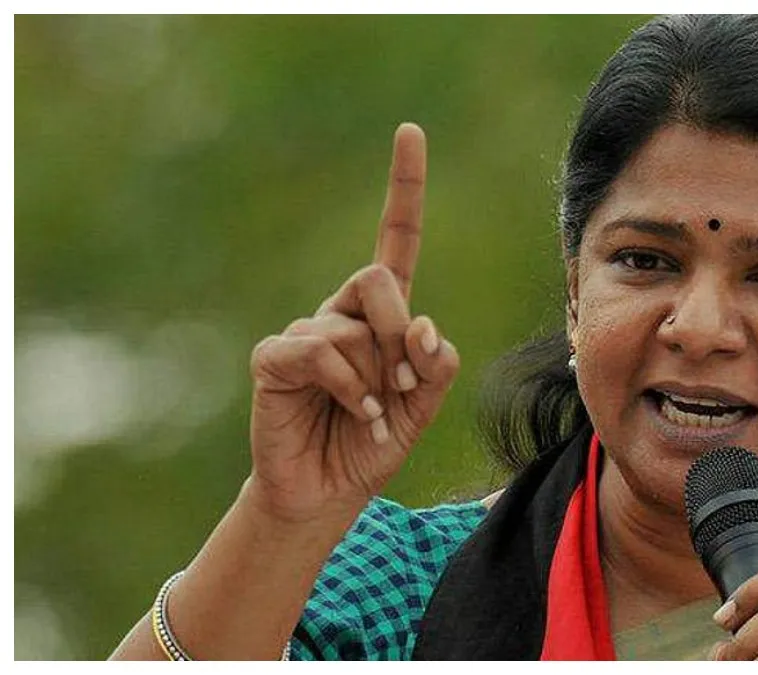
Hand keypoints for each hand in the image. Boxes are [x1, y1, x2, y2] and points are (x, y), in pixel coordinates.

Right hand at [245, 123, 459, 524]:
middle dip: (401, 335)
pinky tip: (353, 412)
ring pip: (353, 326)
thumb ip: (435, 365)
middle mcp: (343, 313)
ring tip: (370, 412)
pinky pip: (319, 351)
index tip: (410, 130)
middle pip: (378, 279)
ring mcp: (306, 333)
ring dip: (377, 379)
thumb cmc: (374, 443)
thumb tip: (425, 327)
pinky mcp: (275, 359)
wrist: (327, 493)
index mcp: (383, 315)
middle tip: (402, 385)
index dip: (405, 187)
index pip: (396, 240)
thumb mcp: (423, 405)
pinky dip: (349, 388)